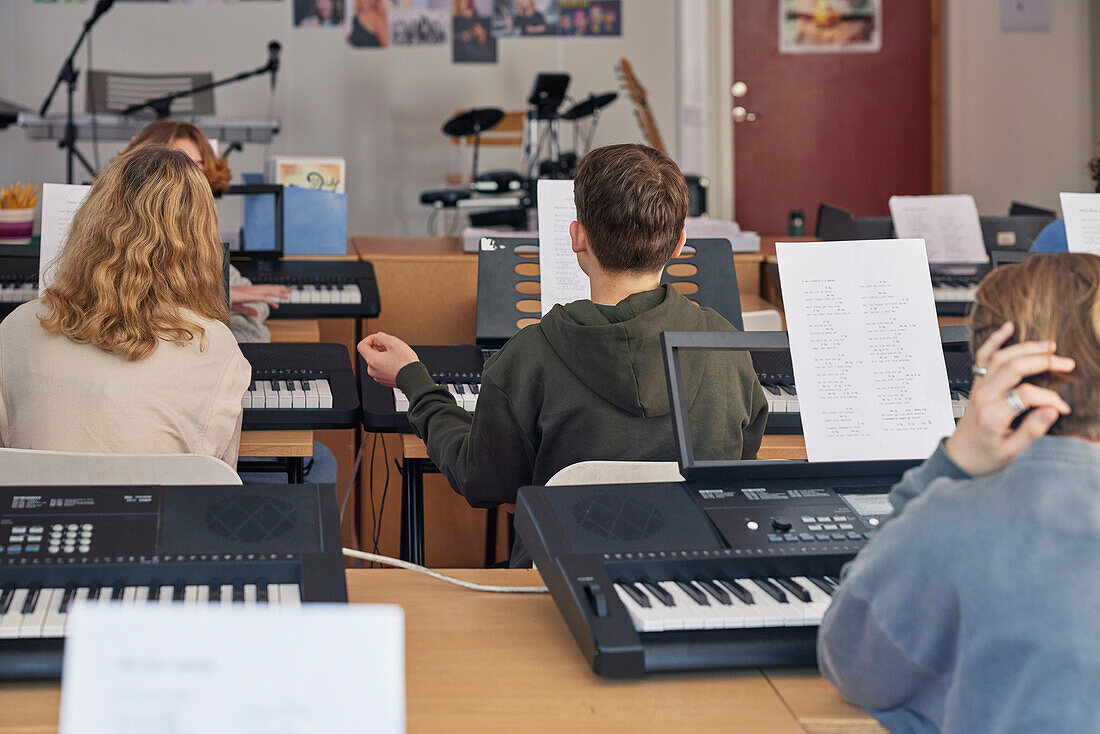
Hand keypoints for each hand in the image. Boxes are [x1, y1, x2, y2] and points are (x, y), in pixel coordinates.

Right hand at [230, 285, 291, 316]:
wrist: (217, 296)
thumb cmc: (225, 300)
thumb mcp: (239, 306)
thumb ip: (248, 310)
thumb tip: (256, 314)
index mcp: (249, 291)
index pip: (265, 288)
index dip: (274, 289)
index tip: (283, 290)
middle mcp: (251, 289)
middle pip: (268, 288)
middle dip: (280, 289)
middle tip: (289, 290)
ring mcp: (250, 292)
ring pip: (267, 291)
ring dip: (278, 293)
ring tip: (286, 296)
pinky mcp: (248, 296)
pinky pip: (262, 298)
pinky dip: (270, 301)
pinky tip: (276, 305)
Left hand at [358, 332, 418, 387]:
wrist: (415, 379)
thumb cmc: (406, 364)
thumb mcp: (394, 342)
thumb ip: (381, 336)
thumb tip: (377, 338)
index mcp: (372, 360)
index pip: (361, 346)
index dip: (369, 339)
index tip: (378, 339)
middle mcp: (372, 370)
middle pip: (370, 353)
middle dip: (380, 347)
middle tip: (391, 347)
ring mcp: (378, 376)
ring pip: (377, 361)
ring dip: (384, 355)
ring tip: (396, 356)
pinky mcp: (384, 380)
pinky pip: (382, 368)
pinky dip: (387, 363)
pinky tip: (397, 363)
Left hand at [944, 322, 1074, 476]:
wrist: (960, 457)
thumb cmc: (985, 457)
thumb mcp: (1012, 452)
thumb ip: (1032, 430)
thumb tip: (1053, 409)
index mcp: (992, 416)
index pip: (1026, 395)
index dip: (1049, 399)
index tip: (1063, 408)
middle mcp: (983, 397)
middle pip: (1012, 368)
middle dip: (1042, 362)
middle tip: (1066, 363)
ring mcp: (978, 388)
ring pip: (999, 358)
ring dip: (1025, 348)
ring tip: (1050, 346)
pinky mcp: (977, 384)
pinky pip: (982, 358)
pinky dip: (995, 340)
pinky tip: (1008, 328)